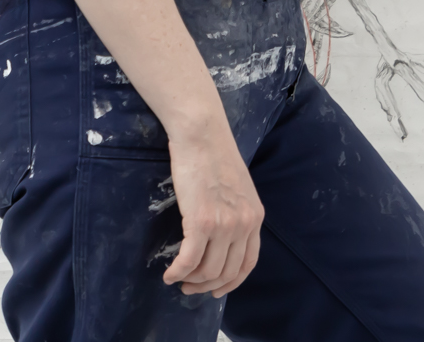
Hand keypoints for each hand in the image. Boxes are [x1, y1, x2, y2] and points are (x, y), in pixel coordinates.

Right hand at [161, 123, 263, 296]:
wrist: (202, 134)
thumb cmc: (214, 154)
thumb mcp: (237, 187)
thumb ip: (235, 212)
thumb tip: (222, 234)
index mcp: (255, 217)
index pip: (248, 263)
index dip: (231, 282)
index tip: (216, 290)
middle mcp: (244, 225)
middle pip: (227, 272)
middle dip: (207, 286)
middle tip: (190, 288)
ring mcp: (224, 226)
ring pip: (208, 270)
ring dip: (190, 280)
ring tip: (178, 278)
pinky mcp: (202, 222)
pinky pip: (189, 261)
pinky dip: (178, 272)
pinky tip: (169, 274)